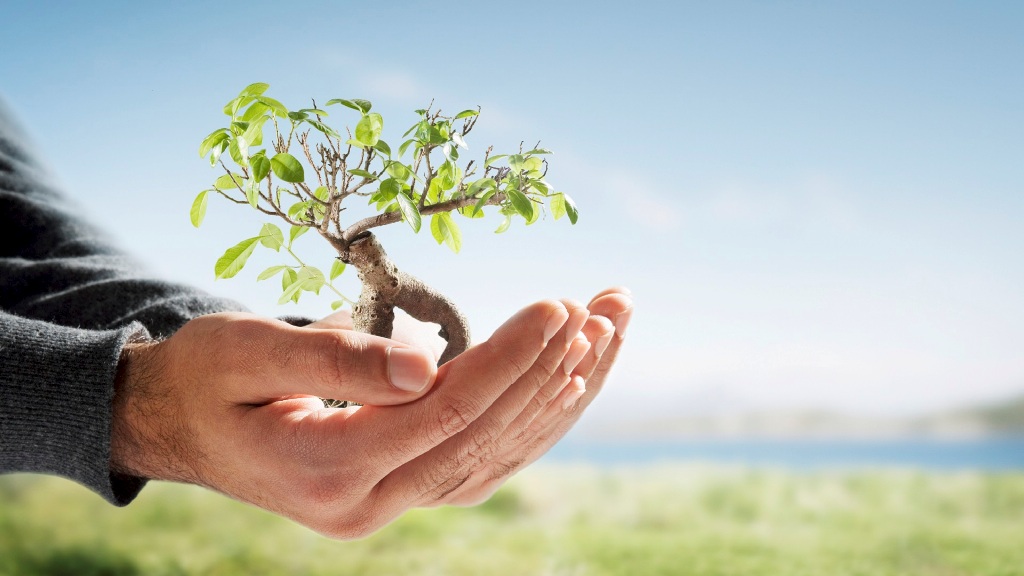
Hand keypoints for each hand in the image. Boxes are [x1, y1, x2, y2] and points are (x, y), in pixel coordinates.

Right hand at [110, 296, 612, 537]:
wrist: (177, 426)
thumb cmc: (204, 376)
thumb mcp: (245, 351)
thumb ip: (333, 360)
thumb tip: (427, 365)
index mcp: (324, 472)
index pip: (443, 415)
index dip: (507, 360)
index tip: (558, 306)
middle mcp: (366, 506)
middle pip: (483, 440)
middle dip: (551, 370)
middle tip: (604, 309)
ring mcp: (387, 507)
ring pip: (497, 457)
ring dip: (559, 394)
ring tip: (609, 331)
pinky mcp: (402, 491)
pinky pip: (484, 461)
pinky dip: (532, 418)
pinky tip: (571, 376)